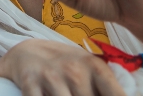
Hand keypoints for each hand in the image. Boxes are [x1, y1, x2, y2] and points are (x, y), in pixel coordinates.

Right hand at [0, 39, 124, 95]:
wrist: (25, 51)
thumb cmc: (64, 65)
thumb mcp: (88, 68)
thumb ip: (106, 86)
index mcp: (94, 66)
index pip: (117, 95)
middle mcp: (74, 70)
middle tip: (80, 95)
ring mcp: (51, 76)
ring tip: (66, 95)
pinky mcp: (29, 82)